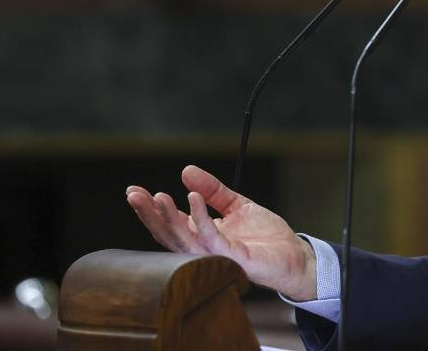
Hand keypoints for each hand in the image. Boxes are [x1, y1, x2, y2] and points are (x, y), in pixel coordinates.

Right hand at [126, 165, 317, 300]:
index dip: (152, 208)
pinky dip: (200, 218)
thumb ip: (213, 190)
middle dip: (149, 214)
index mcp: (202, 236)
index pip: (171, 223)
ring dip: (167, 218)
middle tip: (133, 194)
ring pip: (183, 239)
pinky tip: (192, 199)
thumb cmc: (265, 236)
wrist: (294, 255)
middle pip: (168, 233)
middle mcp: (204, 248)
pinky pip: (210, 238)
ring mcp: (216, 255)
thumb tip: (186, 171)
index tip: (134, 191)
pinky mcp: (232, 258)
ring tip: (156, 196)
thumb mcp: (237, 205)